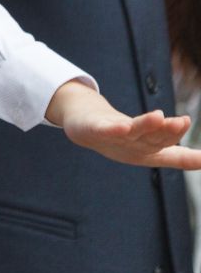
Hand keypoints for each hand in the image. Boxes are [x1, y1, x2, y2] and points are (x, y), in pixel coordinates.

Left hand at [49, 81, 200, 168]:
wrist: (83, 129)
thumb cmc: (122, 140)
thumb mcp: (153, 148)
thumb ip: (180, 156)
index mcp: (148, 150)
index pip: (168, 146)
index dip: (182, 143)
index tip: (195, 137)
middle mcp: (133, 145)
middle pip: (153, 137)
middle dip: (167, 130)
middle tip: (182, 121)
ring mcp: (114, 138)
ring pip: (133, 131)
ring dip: (145, 125)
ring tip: (158, 116)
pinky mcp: (95, 129)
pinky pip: (105, 130)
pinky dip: (113, 129)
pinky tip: (121, 127)